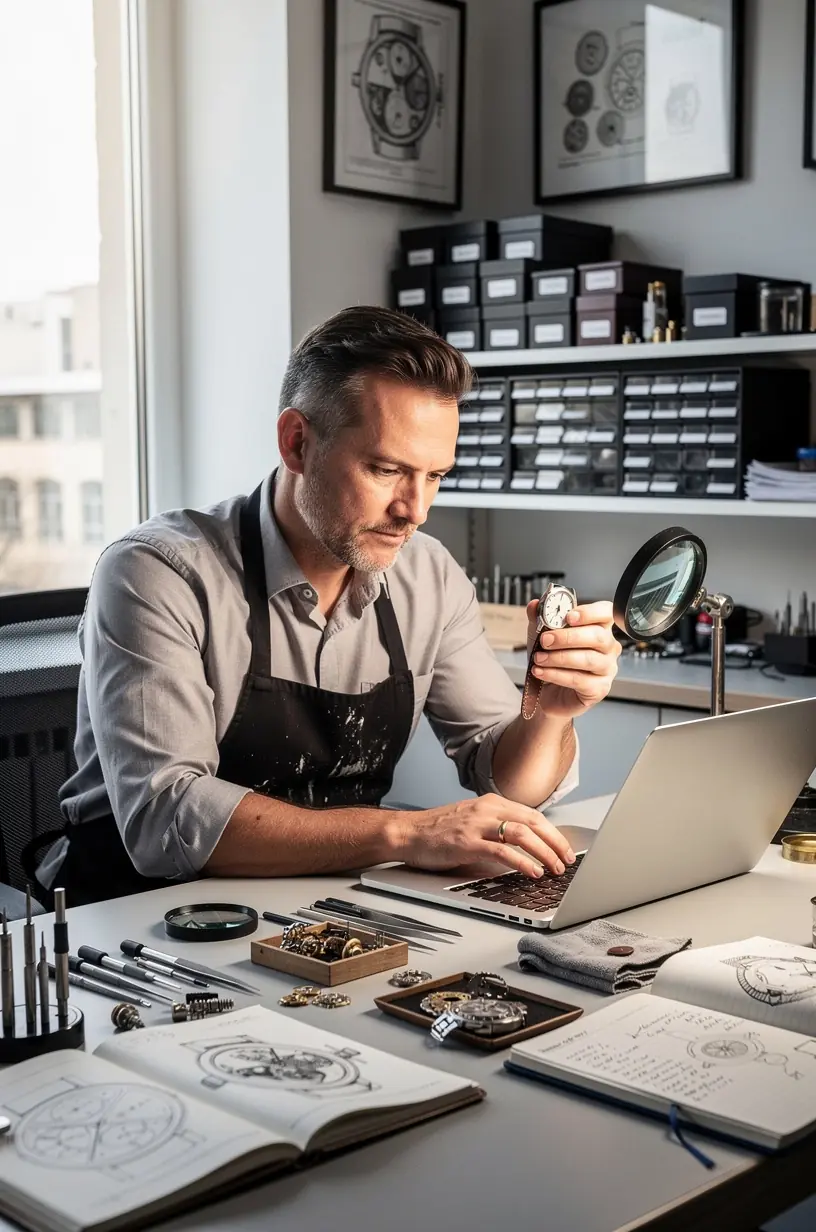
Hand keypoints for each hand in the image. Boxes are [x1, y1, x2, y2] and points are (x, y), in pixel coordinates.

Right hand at [391, 793, 575, 878]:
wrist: (408, 832)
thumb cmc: (439, 831)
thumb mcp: (474, 821)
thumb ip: (498, 829)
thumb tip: (528, 848)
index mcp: (492, 803)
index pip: (533, 815)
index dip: (553, 833)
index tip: (565, 849)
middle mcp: (487, 810)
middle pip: (533, 822)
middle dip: (555, 843)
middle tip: (568, 860)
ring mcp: (477, 825)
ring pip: (522, 834)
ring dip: (544, 852)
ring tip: (555, 868)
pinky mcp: (467, 843)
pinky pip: (502, 851)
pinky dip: (522, 862)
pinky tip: (532, 871)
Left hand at [526, 599, 620, 720]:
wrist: (548, 693)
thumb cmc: (552, 662)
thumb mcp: (542, 636)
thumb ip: (539, 619)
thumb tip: (534, 605)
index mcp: (599, 628)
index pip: (605, 613)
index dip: (590, 613)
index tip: (569, 617)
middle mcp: (608, 648)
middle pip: (598, 636)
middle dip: (567, 637)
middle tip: (545, 640)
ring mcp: (607, 669)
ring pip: (588, 659)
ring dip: (558, 658)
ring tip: (538, 658)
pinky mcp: (599, 689)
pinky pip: (579, 680)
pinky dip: (556, 674)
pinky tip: (541, 672)